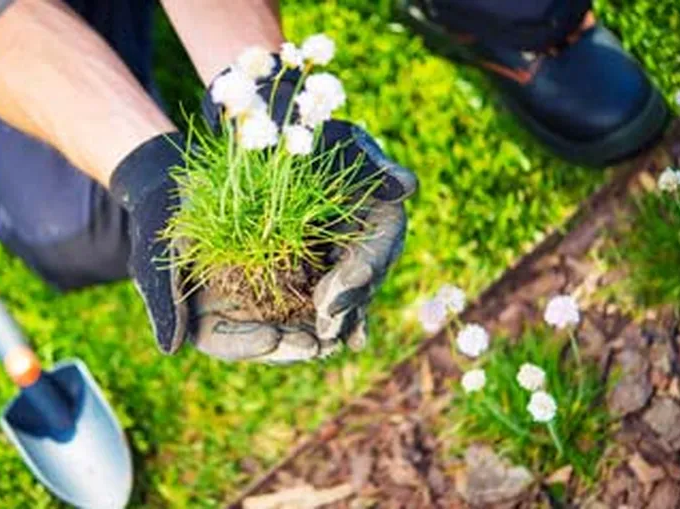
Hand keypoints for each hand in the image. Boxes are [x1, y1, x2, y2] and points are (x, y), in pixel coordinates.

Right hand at [109, 134, 354, 362]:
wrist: (178, 180)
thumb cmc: (160, 217)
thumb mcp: (159, 253)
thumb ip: (166, 300)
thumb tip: (170, 348)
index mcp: (200, 315)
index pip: (223, 343)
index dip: (247, 345)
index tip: (271, 338)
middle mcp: (234, 311)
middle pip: (265, 340)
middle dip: (291, 345)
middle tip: (317, 345)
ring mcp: (261, 292)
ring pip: (291, 320)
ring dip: (316, 329)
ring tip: (338, 334)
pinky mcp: (285, 268)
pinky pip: (308, 289)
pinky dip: (327, 297)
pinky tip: (349, 299)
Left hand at [311, 120, 416, 349]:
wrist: (270, 136)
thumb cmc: (304, 128)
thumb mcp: (336, 137)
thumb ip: (369, 162)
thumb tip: (409, 185)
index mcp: (379, 208)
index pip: (381, 241)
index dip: (368, 261)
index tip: (353, 277)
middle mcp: (367, 238)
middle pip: (366, 277)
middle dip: (348, 300)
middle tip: (328, 319)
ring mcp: (343, 258)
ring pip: (348, 296)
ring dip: (339, 319)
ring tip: (323, 341)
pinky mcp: (317, 270)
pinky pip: (324, 300)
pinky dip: (322, 320)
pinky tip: (315, 345)